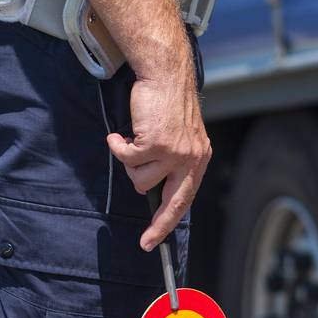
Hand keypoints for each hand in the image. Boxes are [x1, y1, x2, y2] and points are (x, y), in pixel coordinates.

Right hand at [106, 71, 211, 251]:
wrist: (165, 75)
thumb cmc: (167, 103)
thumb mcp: (180, 136)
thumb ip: (174, 162)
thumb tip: (154, 189)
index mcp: (199, 159)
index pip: (185, 199)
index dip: (169, 222)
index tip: (155, 240)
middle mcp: (191, 159)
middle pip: (172, 204)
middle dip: (157, 225)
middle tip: (145, 241)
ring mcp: (174, 153)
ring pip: (140, 179)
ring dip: (130, 163)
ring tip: (132, 143)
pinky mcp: (156, 144)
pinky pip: (126, 158)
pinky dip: (118, 147)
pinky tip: (119, 135)